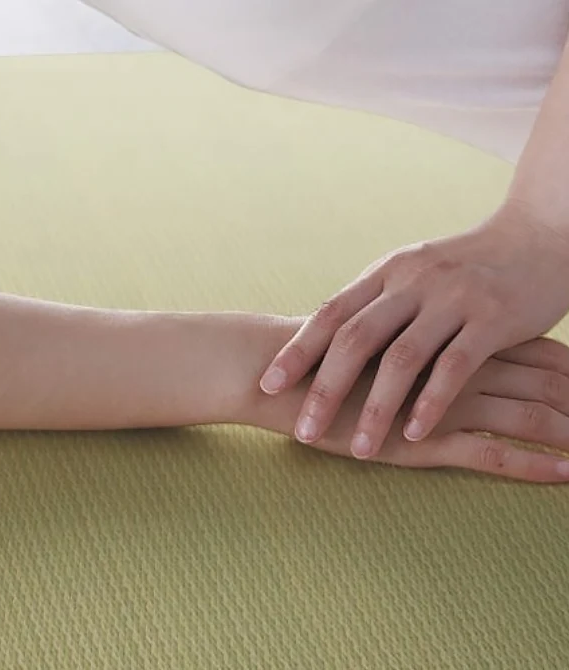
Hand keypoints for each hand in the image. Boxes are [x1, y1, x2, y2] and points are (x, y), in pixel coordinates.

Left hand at [258, 203, 568, 459]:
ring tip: (357, 449)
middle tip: (302, 429)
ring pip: (402, 359)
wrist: (543, 234)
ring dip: (375, 408)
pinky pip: (455, 367)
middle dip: (325, 388)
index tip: (269, 384)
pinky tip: (413, 434)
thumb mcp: (413, 271)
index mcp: (387, 272)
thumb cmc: (468, 264)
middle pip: (356, 339)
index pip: (331, 314)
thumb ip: (375, 301)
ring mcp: (453, 299)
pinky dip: (430, 403)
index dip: (297, 351)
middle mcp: (413, 282)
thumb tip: (322, 336)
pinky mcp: (494, 319)